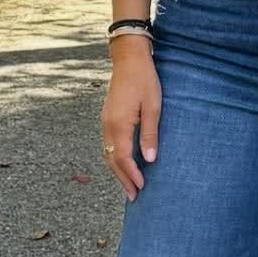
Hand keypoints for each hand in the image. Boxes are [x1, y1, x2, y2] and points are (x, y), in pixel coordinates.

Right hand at [102, 40, 159, 200]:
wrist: (128, 59)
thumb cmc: (144, 81)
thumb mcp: (153, 107)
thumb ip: (149, 134)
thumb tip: (149, 159)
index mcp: (118, 125)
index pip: (123, 158)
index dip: (132, 175)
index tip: (142, 188)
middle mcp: (107, 126)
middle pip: (112, 160)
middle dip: (123, 179)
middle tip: (134, 196)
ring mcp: (105, 122)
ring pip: (107, 154)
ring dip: (117, 171)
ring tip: (128, 185)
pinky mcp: (107, 118)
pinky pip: (107, 145)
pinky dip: (114, 158)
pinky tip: (123, 163)